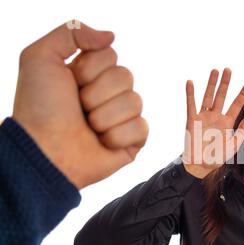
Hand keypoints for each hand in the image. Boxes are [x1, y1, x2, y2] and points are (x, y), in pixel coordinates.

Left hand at [12, 21, 147, 188]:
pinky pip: (142, 127)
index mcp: (90, 73)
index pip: (111, 55)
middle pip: (126, 76)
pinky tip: (102, 142)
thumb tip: (111, 36)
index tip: (71, 84)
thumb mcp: (40, 57)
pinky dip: (118, 136)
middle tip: (79, 108)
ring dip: (104, 117)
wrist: (45, 150)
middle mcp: (109, 93)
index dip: (90, 69)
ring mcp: (122, 117)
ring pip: (135, 101)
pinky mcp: (133, 140)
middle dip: (97, 94)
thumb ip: (72, 32)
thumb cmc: (39, 108)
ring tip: (88, 128)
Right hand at [182, 69, 243, 178]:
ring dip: (211, 84)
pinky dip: (190, 93)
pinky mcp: (192, 120)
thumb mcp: (232, 147)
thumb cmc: (216, 157)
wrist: (199, 165)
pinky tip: (190, 82)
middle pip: (222, 96)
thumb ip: (241, 132)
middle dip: (225, 83)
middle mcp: (216, 117)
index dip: (243, 94)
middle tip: (228, 69)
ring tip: (214, 71)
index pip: (236, 105)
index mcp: (227, 123)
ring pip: (208, 96)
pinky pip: (191, 104)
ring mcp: (203, 117)